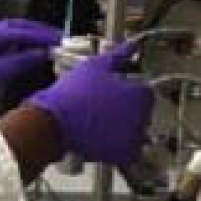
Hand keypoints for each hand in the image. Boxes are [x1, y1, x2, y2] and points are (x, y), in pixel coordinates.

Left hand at [0, 19, 61, 111]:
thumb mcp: (3, 72)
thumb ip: (24, 60)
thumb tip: (43, 53)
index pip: (22, 32)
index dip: (42, 36)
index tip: (57, 40)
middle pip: (22, 26)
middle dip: (41, 32)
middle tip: (59, 37)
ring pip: (19, 31)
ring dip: (35, 36)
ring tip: (52, 41)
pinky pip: (14, 39)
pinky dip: (27, 42)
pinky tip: (38, 48)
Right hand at [24, 41, 153, 165]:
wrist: (55, 123)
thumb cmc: (74, 94)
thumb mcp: (96, 65)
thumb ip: (119, 55)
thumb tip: (133, 45)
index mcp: (140, 94)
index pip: (145, 91)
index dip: (129, 90)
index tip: (115, 91)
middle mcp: (143, 117)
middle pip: (141, 111)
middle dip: (127, 108)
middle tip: (103, 106)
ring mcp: (134, 137)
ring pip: (135, 131)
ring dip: (123, 127)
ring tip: (99, 122)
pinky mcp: (123, 155)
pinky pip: (129, 150)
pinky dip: (119, 147)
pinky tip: (102, 138)